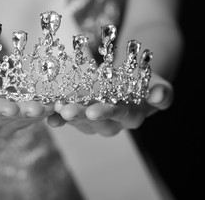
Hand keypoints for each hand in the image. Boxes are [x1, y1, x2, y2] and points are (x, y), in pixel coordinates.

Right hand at [0, 71, 54, 137]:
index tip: (11, 107)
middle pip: (6, 118)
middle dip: (25, 113)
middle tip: (44, 107)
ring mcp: (0, 124)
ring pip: (23, 118)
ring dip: (40, 111)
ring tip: (57, 104)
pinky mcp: (14, 119)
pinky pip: (30, 115)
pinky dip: (44, 109)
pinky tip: (57, 103)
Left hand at [47, 72, 172, 136]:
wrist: (131, 81)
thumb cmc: (145, 82)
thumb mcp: (157, 83)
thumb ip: (162, 91)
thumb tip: (160, 95)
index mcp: (131, 115)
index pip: (119, 115)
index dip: (107, 113)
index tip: (93, 111)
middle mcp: (110, 122)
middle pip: (94, 122)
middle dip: (79, 116)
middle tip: (65, 111)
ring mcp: (93, 121)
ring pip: (77, 121)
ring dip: (63, 115)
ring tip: (50, 108)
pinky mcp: (79, 114)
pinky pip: (65, 117)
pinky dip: (54, 116)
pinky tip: (42, 113)